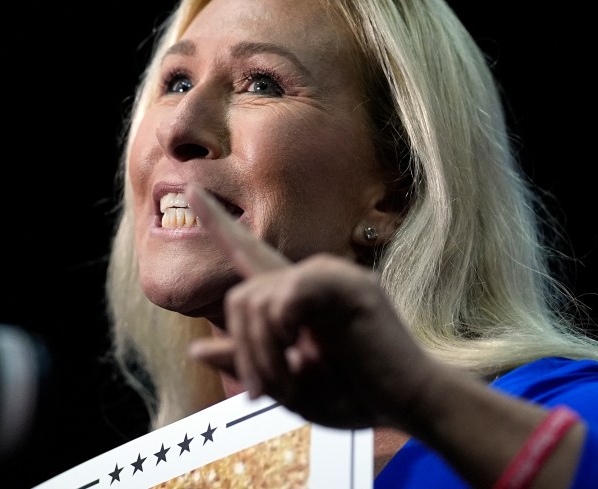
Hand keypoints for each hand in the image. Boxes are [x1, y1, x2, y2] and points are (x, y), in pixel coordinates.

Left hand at [185, 182, 437, 429]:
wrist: (409, 405)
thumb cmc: (354, 394)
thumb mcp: (287, 384)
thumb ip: (247, 360)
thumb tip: (196, 346)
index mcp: (295, 296)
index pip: (249, 252)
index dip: (218, 224)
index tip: (189, 192)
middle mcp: (312, 277)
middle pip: (241, 297)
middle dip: (244, 353)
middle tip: (263, 393)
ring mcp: (334, 277)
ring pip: (259, 300)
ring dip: (264, 353)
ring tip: (292, 384)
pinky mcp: (352, 286)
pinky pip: (290, 295)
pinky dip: (285, 329)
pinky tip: (307, 351)